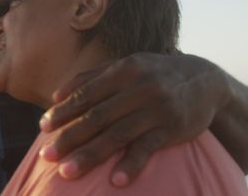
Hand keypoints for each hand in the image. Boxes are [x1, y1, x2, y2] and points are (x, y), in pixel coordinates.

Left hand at [38, 52, 229, 186]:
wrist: (204, 80)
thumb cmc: (152, 74)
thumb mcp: (124, 66)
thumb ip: (90, 77)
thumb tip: (56, 95)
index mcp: (123, 70)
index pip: (85, 94)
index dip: (63, 112)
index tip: (43, 128)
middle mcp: (139, 88)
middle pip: (96, 117)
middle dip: (68, 138)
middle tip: (46, 156)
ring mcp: (157, 108)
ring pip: (117, 135)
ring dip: (90, 156)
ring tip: (67, 172)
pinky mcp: (173, 128)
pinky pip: (148, 148)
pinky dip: (131, 164)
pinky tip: (115, 180)